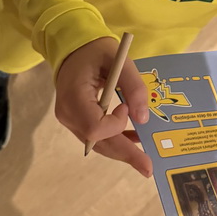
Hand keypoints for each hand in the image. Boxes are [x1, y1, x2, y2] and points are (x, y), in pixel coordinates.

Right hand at [55, 38, 152, 176]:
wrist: (73, 48)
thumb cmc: (96, 51)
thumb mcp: (118, 60)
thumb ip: (133, 87)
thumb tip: (143, 118)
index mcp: (74, 96)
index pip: (94, 127)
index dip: (115, 124)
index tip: (126, 107)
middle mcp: (68, 114)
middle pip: (97, 142)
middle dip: (125, 154)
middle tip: (148, 167)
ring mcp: (70, 120)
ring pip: (97, 144)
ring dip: (122, 150)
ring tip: (144, 158)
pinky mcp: (76, 120)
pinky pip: (96, 136)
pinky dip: (115, 140)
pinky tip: (134, 140)